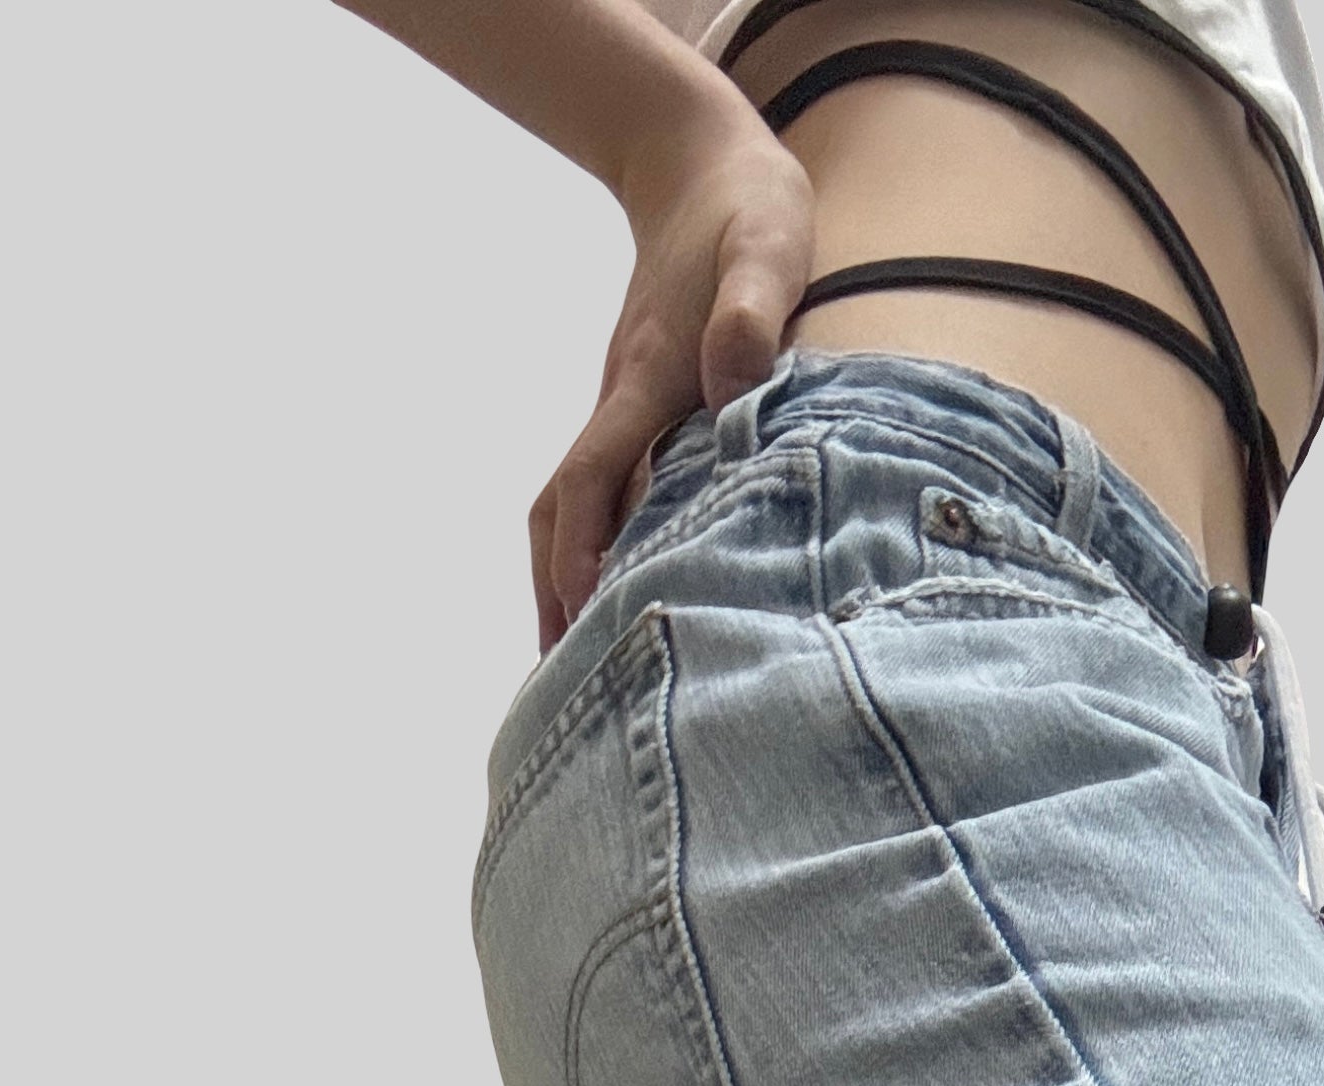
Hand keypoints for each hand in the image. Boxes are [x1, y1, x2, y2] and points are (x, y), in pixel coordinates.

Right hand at [531, 94, 811, 646]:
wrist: (701, 160)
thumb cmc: (749, 207)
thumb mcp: (769, 244)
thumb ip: (752, 308)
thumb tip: (732, 382)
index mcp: (648, 378)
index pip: (595, 476)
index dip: (583, 548)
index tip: (579, 617)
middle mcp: (624, 402)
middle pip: (563, 511)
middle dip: (554, 594)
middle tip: (558, 687)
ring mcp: (627, 407)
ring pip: (575, 506)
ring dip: (565, 580)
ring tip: (572, 665)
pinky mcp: (641, 409)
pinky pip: (602, 491)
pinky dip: (594, 548)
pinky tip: (616, 595)